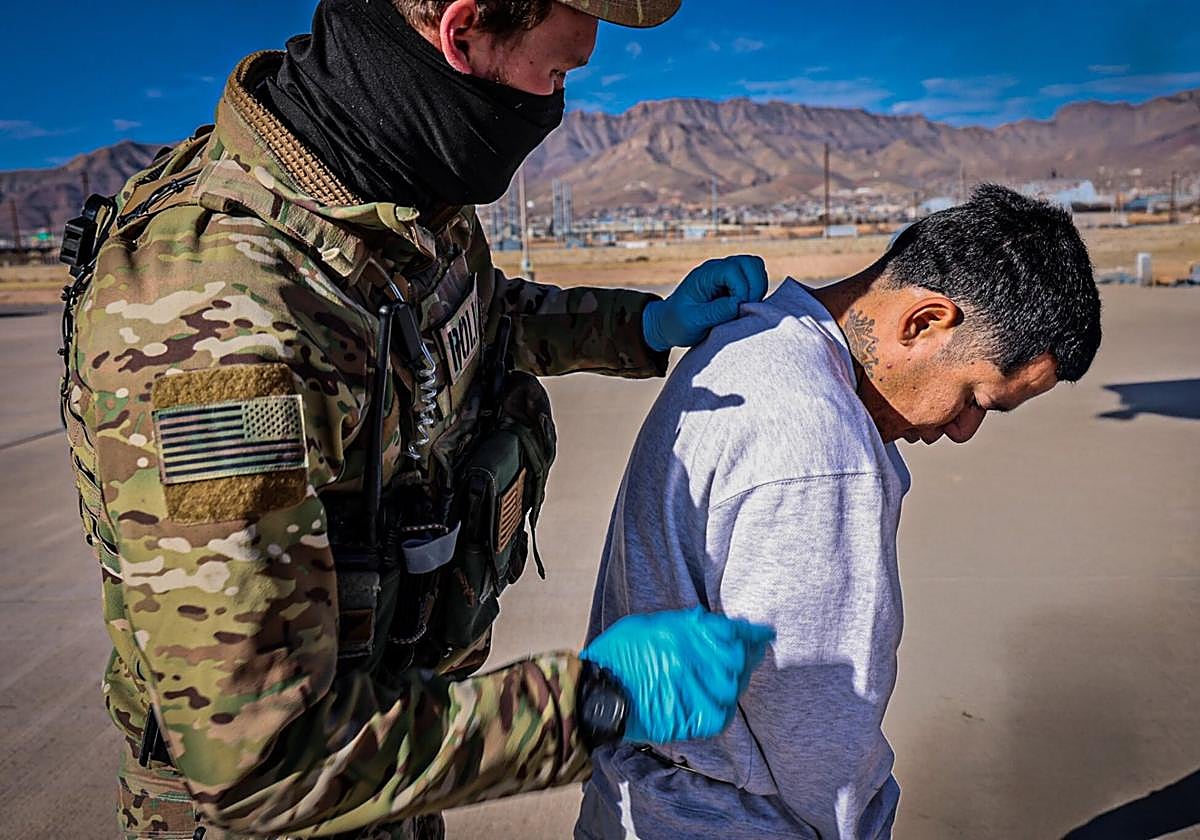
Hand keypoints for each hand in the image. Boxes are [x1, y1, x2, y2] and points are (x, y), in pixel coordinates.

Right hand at [580, 606, 773, 743]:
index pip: (731, 631)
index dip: (751, 632)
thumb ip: (681, 624)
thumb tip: (706, 622)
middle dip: (749, 653)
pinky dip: (725, 704)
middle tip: (755, 651)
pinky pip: (722, 711)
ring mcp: (695, 691)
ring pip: (734, 685)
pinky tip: (722, 698)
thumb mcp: (649, 624)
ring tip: (736, 675)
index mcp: (683, 633)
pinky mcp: (692, 719)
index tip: (762, 633)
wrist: (599, 695)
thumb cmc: (619, 655)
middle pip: (738, 658)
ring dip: (738, 679)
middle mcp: (695, 661)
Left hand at [642, 255, 768, 350]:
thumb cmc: (677, 322)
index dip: (742, 289)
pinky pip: (756, 280)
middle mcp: (718, 270)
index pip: (733, 269)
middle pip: (750, 263)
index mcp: (705, 275)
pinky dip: (757, 293)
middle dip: (755, 287)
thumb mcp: (692, 321)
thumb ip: (715, 312)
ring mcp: (728, 275)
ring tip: (746, 309)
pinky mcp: (735, 284)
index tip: (737, 309)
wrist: (669, 323)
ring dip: (758, 289)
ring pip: (756, 268)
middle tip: (745, 310)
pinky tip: (746, 309)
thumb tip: (738, 304)